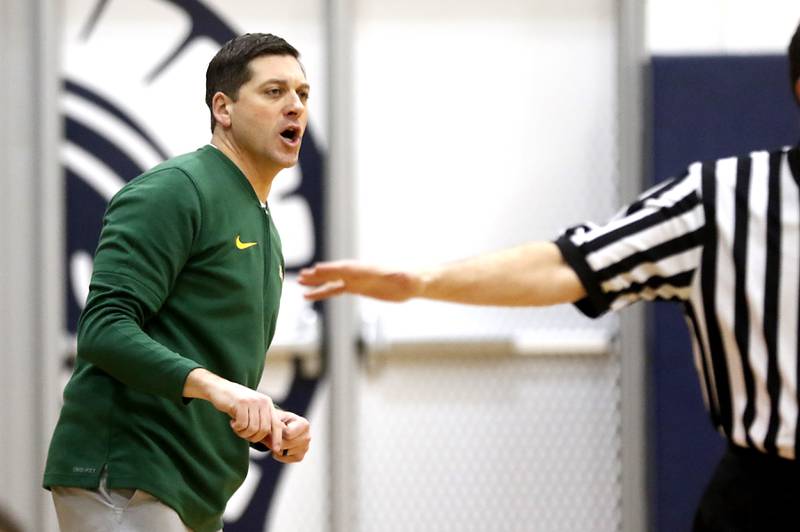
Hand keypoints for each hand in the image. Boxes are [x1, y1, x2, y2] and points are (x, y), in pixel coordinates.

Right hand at [183, 368, 283, 449]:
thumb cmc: (236, 403)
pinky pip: (242, 425)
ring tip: (237, 427)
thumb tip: (272, 444)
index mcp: (267, 403)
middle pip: (263, 430)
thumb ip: (262, 423)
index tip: (276, 450)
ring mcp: (252, 401)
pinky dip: (236, 428)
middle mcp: (263, 401)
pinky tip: (232, 422)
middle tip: (243, 432)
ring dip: (243, 433)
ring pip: (253, 429)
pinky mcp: (241, 403)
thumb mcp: (252, 411)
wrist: (219, 388)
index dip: (277, 438)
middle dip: (253, 437)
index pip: (276, 424)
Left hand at [261, 411, 310, 463]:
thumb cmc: (278, 420)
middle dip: (277, 440)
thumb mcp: (275, 418)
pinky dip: (278, 454)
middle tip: (274, 435)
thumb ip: (276, 429)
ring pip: (285, 452)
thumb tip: (276, 449)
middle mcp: (308, 437)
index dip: (278, 431)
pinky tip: (279, 446)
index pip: (288, 433)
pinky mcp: (300, 457)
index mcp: (304, 424)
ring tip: (277, 439)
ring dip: (276, 447)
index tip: (277, 427)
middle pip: (286, 444)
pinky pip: (284, 459)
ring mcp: (305, 448)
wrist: (279, 426)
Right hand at [298, 261, 421, 301]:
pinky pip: (335, 290)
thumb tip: (400, 276)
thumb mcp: (407, 280)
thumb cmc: (412, 280)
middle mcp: (359, 273)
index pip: (348, 269)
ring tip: (299, 282)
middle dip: (319, 274)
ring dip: (316, 282)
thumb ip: (401, 277)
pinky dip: (322, 292)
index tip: (318, 269)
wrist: (413, 282)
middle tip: (302, 275)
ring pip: (332, 280)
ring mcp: (356, 280)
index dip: (333, 269)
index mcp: (368, 270)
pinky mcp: (357, 288)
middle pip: (336, 272)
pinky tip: (311, 296)